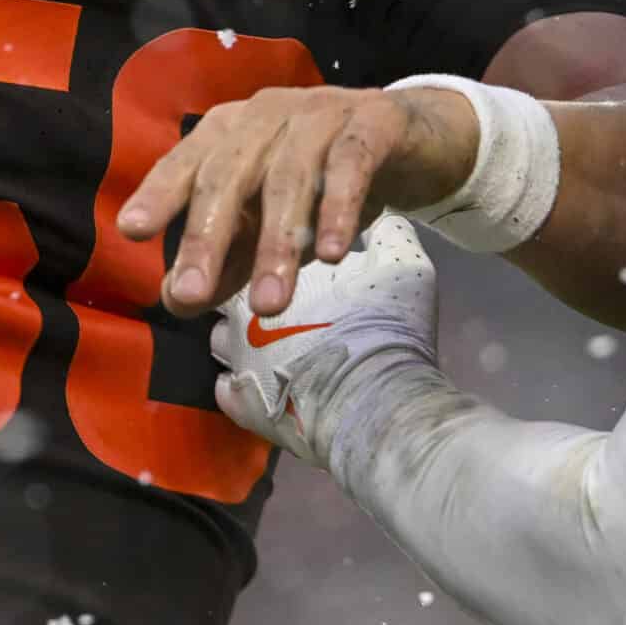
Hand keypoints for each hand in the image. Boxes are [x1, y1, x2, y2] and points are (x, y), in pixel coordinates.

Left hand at [115, 81, 477, 317]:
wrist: (417, 138)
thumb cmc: (326, 179)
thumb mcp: (271, 221)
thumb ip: (226, 257)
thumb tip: (176, 300)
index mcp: (233, 130)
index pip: (189, 160)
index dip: (160, 192)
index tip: (130, 231)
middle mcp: (268, 114)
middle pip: (230, 171)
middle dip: (209, 235)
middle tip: (193, 295)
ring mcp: (321, 113)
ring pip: (288, 176)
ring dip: (276, 242)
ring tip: (268, 304)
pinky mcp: (373, 122)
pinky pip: (350, 164)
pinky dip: (336, 208)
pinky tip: (330, 254)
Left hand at [211, 215, 439, 469]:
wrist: (373, 399)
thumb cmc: (385, 324)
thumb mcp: (401, 261)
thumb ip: (385, 233)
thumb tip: (380, 218)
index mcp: (274, 266)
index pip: (257, 251)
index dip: (278, 261)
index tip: (301, 272)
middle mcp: (243, 308)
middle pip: (233, 295)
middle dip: (252, 300)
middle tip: (281, 308)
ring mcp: (238, 359)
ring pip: (224, 342)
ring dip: (244, 343)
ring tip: (274, 350)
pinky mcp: (241, 406)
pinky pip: (229, 392)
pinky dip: (244, 390)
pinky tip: (267, 388)